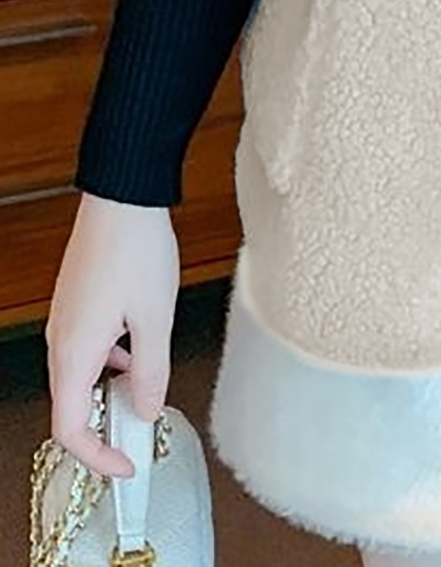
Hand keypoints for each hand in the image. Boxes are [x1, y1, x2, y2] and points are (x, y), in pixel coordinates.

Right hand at [45, 192, 179, 478]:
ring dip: (114, 390)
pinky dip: (113, 362)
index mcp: (73, 353)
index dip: (97, 456)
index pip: (70, 428)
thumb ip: (151, 371)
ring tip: (151, 386)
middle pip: (74, 405)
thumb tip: (147, 410)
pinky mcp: (77, 306)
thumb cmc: (137, 251)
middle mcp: (60, 342)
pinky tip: (142, 348)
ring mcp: (66, 322)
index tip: (128, 465)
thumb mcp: (155, 318)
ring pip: (83, 376)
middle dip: (109, 423)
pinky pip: (89, 350)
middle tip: (147, 429)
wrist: (123, 200)